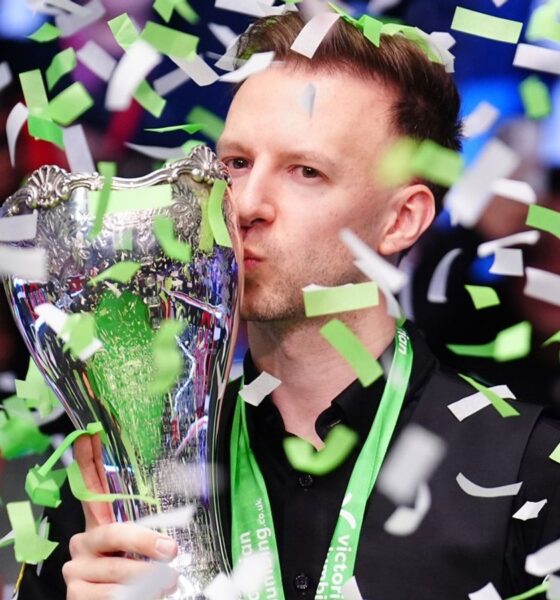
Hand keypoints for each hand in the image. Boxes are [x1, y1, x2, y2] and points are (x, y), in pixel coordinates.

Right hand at [62, 434, 178, 598]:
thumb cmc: (134, 575)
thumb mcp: (140, 549)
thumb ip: (149, 534)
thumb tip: (176, 528)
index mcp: (99, 524)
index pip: (90, 486)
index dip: (88, 460)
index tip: (89, 432)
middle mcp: (83, 541)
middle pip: (113, 532)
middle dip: (145, 541)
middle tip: (172, 550)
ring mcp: (76, 568)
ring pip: (117, 567)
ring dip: (148, 577)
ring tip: (170, 581)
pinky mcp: (75, 594)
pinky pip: (110, 594)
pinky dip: (135, 597)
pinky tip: (148, 596)